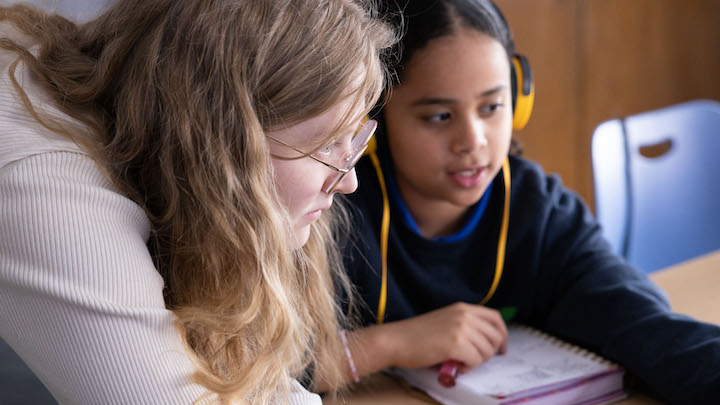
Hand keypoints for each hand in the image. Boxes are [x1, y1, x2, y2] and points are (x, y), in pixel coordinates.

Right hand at [384, 302, 507, 372]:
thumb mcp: (446, 320)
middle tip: (477, 359)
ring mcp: (461, 329)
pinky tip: (455, 366)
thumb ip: (466, 325)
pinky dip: (468, 367)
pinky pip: (476, 361)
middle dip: (491, 352)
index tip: (501, 348)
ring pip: (487, 351)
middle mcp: (464, 315)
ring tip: (460, 362)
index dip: (502, 335)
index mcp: (463, 308)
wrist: (397, 340)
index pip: (495, 318)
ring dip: (477, 361)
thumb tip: (486, 341)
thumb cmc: (417, 334)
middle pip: (496, 336)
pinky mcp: (455, 344)